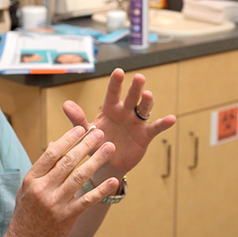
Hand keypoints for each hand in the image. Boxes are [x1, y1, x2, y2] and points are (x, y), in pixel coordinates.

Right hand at [0, 126, 119, 236]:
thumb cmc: (26, 214)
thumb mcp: (27, 188)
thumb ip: (41, 167)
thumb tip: (55, 143)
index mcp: (32, 179)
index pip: (52, 153)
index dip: (68, 139)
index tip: (81, 128)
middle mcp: (43, 189)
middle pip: (68, 161)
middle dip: (86, 145)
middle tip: (100, 132)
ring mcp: (55, 203)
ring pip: (79, 177)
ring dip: (96, 161)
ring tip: (109, 148)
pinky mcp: (67, 217)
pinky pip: (87, 200)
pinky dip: (101, 190)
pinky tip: (112, 180)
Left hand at [62, 68, 176, 176]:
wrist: (107, 164)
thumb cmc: (96, 144)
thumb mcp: (86, 132)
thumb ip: (78, 119)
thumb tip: (66, 104)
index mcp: (109, 109)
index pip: (112, 93)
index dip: (116, 83)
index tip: (118, 71)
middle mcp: (125, 112)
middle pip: (131, 97)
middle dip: (135, 88)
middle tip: (139, 77)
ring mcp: (136, 123)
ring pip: (143, 109)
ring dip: (147, 102)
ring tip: (149, 95)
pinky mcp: (145, 135)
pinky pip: (155, 128)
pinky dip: (163, 123)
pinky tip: (171, 119)